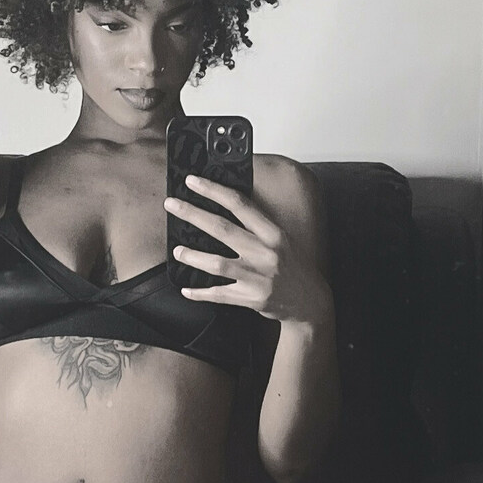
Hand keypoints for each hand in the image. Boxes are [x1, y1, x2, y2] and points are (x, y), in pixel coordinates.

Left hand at [163, 174, 332, 326]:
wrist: (310, 301)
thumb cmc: (291, 266)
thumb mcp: (280, 239)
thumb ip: (255, 225)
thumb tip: (222, 205)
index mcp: (272, 233)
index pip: (239, 204)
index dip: (214, 190)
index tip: (193, 181)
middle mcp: (266, 253)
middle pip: (223, 229)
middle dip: (193, 214)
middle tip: (172, 205)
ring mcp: (258, 277)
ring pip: (218, 264)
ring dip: (193, 256)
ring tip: (177, 250)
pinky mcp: (252, 298)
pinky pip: (220, 294)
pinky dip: (200, 293)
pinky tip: (186, 289)